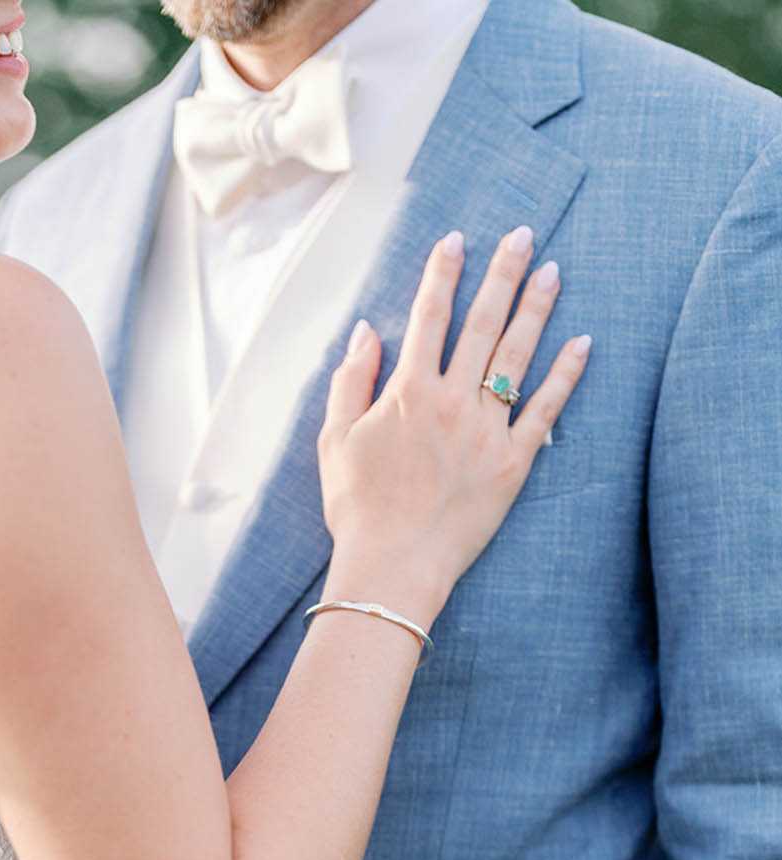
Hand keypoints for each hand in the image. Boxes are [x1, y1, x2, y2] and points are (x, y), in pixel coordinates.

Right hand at [318, 225, 590, 623]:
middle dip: (502, 273)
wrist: (392, 565)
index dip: (442, 273)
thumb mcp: (334, 441)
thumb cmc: (356, 508)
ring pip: (517, 355)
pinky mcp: (513, 462)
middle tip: (522, 235)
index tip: (456, 239)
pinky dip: (567, 375)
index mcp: (407, 391)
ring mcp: (486, 429)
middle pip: (482, 322)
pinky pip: (546, 410)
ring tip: (552, 271)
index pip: (428, 316)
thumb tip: (365, 331)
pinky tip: (584, 343)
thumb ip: (350, 381)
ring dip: (536, 308)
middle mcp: (451, 400)